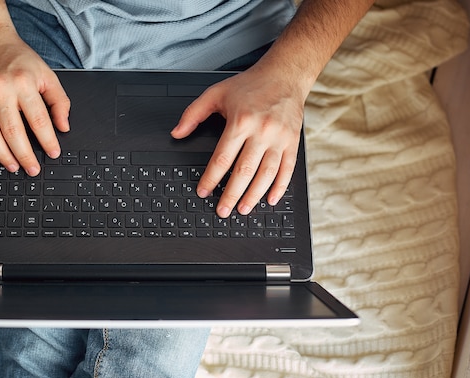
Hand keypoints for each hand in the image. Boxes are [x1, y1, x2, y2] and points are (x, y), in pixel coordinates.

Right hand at [0, 30, 68, 175]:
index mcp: (23, 83)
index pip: (38, 119)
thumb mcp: (46, 74)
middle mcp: (1, 90)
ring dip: (3, 156)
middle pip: (13, 132)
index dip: (47, 140)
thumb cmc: (19, 59)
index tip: (53, 153)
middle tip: (33, 169)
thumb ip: (59, 101)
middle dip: (25, 156)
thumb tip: (64, 127)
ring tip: (14, 168)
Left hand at [171, 63, 304, 217]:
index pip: (222, 158)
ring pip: (266, 174)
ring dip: (254, 195)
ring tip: (243, 210)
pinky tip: (270, 199)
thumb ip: (193, 114)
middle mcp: (261, 131)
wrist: (284, 75)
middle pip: (244, 171)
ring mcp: (279, 138)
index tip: (203, 191)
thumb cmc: (249, 85)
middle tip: (222, 210)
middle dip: (231, 194)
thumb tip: (177, 133)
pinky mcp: (293, 142)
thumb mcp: (216, 93)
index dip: (211, 178)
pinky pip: (287, 169)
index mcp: (241, 121)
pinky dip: (280, 187)